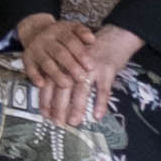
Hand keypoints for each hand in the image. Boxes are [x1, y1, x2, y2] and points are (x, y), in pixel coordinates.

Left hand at [18, 14, 137, 127]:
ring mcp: (91, 67)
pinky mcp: (107, 69)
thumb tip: (56, 101)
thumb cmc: (91, 53)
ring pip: (82, 89)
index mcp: (64, 62)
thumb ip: (65, 75)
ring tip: (74, 121)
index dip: (46, 99)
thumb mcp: (74, 60)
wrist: (114, 37)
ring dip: (77, 107)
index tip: (45, 114)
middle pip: (63, 87)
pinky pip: (103, 89)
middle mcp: (74, 64)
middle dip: (59, 106)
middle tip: (58, 123)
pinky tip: (97, 115)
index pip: (50, 82)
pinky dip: (100, 103)